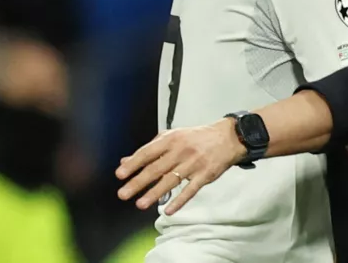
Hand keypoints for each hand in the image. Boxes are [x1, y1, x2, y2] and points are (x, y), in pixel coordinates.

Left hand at [115, 119, 245, 214]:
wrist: (227, 138)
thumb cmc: (196, 138)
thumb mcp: (172, 137)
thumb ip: (150, 149)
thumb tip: (126, 161)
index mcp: (171, 139)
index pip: (147, 152)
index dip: (133, 164)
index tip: (120, 174)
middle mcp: (180, 151)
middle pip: (156, 168)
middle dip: (138, 182)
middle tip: (123, 194)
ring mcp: (193, 164)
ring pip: (170, 181)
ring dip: (154, 194)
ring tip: (140, 204)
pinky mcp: (205, 176)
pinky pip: (190, 190)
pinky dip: (179, 201)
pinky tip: (167, 211)